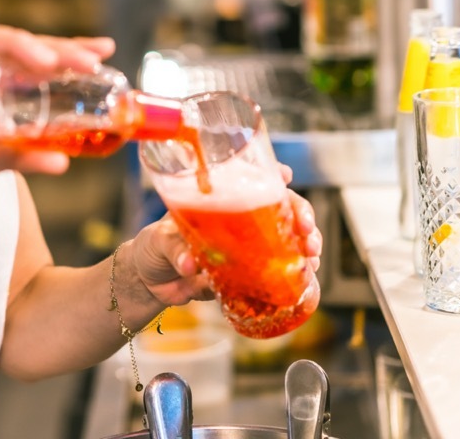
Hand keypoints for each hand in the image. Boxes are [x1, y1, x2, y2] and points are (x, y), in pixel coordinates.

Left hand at [125, 167, 322, 309]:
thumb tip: (190, 265)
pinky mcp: (246, 275)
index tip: (284, 175)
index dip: (272, 175)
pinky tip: (307, 277)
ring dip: (304, 245)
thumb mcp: (159, 240)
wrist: (148, 283)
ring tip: (311, 255)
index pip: (251, 180)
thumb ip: (174, 249)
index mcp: (219, 200)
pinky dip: (293, 275)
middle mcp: (239, 221)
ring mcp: (246, 248)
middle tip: (306, 229)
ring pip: (285, 240)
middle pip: (279, 209)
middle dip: (300, 214)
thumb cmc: (152, 247)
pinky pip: (275, 273)